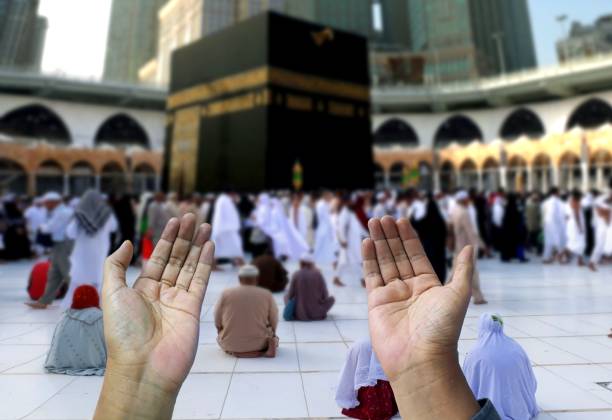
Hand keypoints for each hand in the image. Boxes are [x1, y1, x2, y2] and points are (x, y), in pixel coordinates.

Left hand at [95, 214, 213, 418]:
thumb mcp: (111, 293)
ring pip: (190, 266)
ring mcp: (179, 300)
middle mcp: (162, 293)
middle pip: (176, 258)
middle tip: (192, 215)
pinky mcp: (193, 308)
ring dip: (198, 245)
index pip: (158, 257)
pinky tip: (209, 246)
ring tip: (205, 225)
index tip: (175, 220)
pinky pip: (200, 281)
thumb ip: (116, 265)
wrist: (143, 365)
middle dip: (185, 237)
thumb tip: (126, 243)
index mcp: (142, 289)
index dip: (167, 238)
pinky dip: (205, 263)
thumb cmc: (123, 332)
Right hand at [363, 216, 478, 418]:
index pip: (416, 254)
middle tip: (382, 217)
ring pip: (383, 262)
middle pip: (397, 255)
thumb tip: (470, 246)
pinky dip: (369, 258)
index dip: (408, 237)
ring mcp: (391, 295)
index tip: (401, 220)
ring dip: (378, 242)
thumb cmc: (442, 328)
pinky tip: (367, 242)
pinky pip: (371, 276)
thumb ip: (462, 269)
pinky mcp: (376, 303)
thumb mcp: (459, 294)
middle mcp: (409, 288)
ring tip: (373, 222)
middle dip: (390, 235)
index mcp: (428, 285)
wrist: (421, 358)